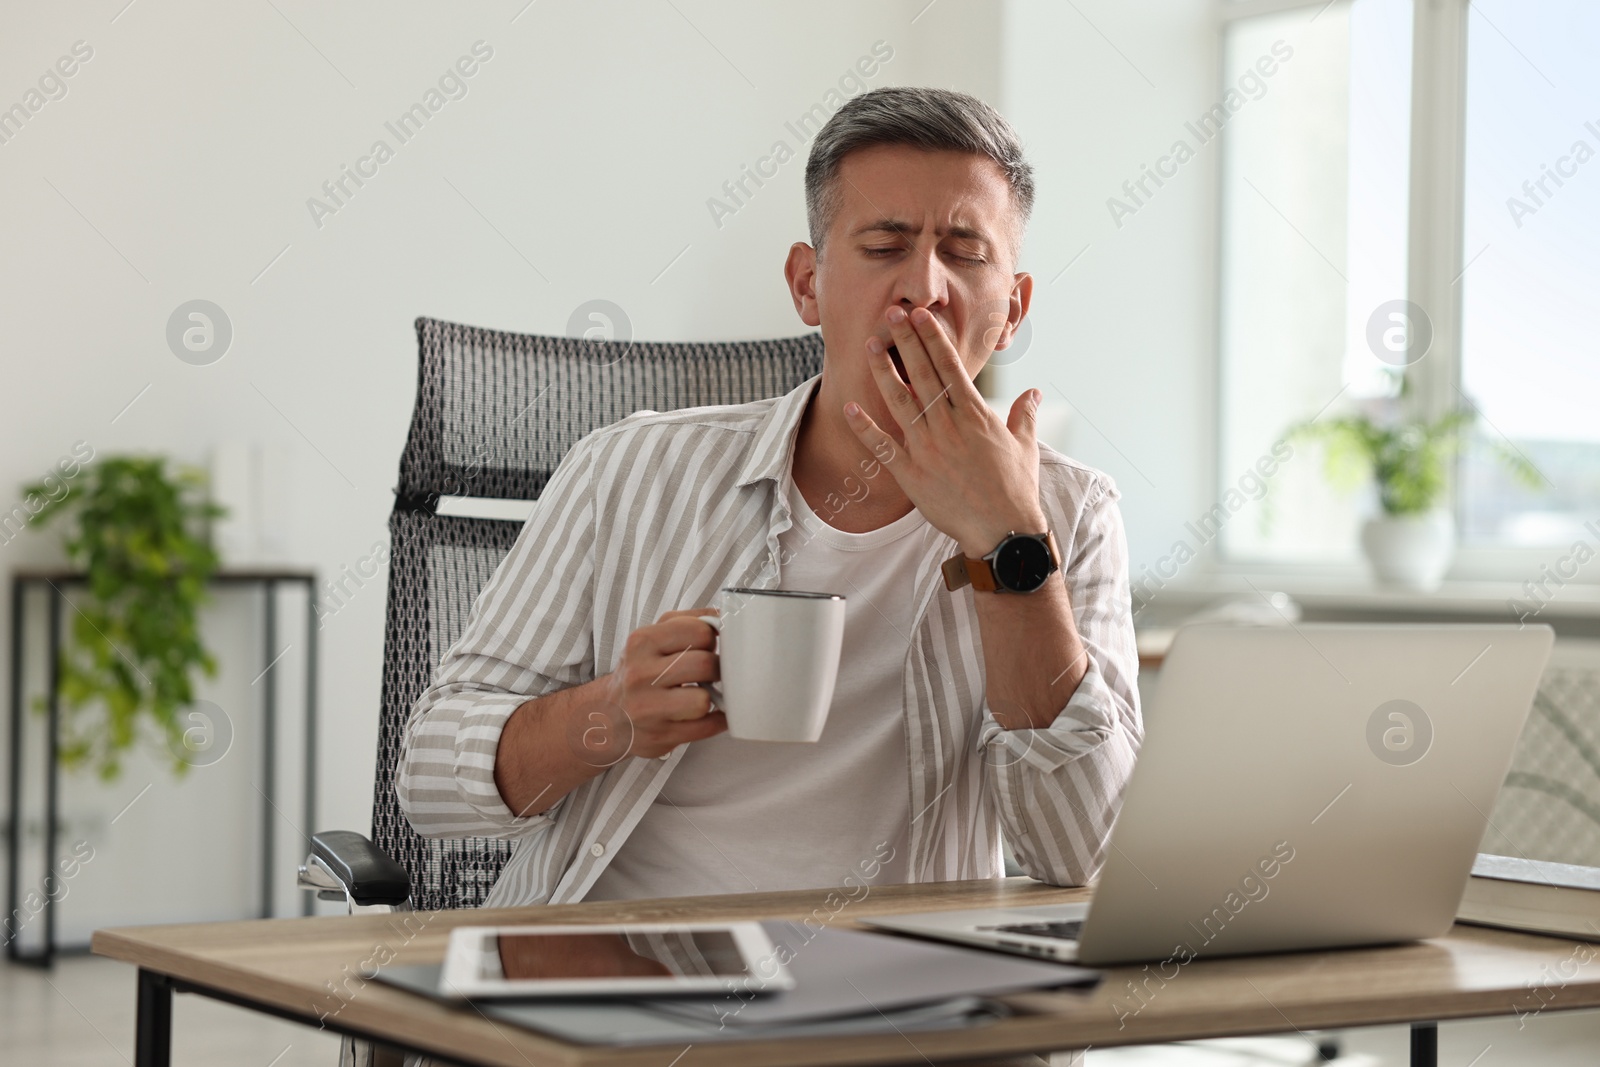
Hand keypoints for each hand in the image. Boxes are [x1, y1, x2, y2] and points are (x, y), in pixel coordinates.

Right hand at [592, 608, 725, 758]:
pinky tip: (710, 714)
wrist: (606, 715)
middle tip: (712, 672)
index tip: (708, 647)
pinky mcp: (659, 737)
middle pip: (705, 665)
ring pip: (703, 701)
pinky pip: (705, 728)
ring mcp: (648, 709)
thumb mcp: (652, 638)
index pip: (699, 632)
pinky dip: (716, 721)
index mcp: (642, 642)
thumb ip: (688, 621)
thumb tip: (724, 616)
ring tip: (703, 693)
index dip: (712, 639)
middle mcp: (640, 675)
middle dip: (717, 669)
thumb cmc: (638, 672)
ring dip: (711, 698)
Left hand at [844, 305, 1047, 556]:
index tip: (921, 316)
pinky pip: (882, 447)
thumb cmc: (1016, 489)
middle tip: (892, 313)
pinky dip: (864, 427)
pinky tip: (849, 407)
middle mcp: (948, 426)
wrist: (1002, 532)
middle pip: (923, 374)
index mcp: (975, 415)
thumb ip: (1025, 415)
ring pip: (900, 402)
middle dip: (907, 341)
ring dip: (883, 372)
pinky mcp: (911, 475)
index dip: (933, 338)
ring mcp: (927, 449)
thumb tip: (1034, 394)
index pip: (950, 366)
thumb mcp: (1026, 446)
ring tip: (869, 346)